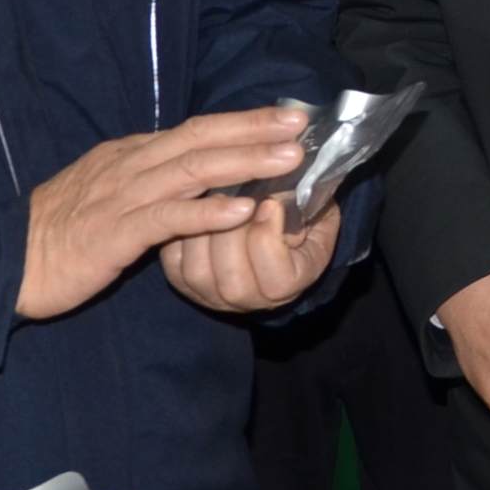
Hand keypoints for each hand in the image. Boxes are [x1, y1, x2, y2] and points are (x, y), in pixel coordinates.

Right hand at [18, 105, 308, 319]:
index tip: (285, 116)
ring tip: (288, 159)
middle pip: (201, 138)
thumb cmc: (58, 232)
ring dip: (245, 162)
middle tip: (301, 124)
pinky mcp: (115, 234)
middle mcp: (130, 166)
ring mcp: (123, 198)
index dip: (242, 122)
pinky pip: (168, 218)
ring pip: (192, 170)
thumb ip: (147, 179)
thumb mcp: (106, 192)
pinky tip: (242, 209)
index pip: (194, 129)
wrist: (6, 260)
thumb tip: (192, 171)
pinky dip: (208, 212)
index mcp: (130, 155)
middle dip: (254, 129)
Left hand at [162, 192, 341, 314]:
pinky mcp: (183, 282)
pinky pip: (174, 262)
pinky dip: (179, 232)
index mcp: (290, 286)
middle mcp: (250, 301)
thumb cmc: (299, 216)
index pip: (278, 281)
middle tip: (234, 195)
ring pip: (199, 272)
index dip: (269, 239)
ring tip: (213, 198)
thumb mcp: (315, 210)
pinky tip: (192, 207)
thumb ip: (305, 205)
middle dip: (231, 232)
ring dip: (202, 231)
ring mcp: (213, 297)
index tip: (269, 203)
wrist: (275, 232)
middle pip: (233, 281)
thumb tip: (279, 188)